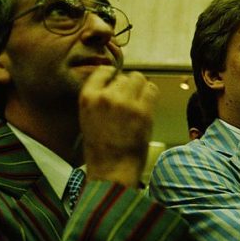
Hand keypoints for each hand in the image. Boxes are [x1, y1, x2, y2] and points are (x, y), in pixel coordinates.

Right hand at [79, 66, 157, 187]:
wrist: (111, 170)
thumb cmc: (100, 149)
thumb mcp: (88, 118)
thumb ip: (99, 99)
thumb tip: (117, 83)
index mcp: (87, 97)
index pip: (103, 71)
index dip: (113, 76)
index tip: (117, 84)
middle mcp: (106, 96)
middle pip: (124, 76)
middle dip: (128, 86)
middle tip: (130, 100)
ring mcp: (125, 103)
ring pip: (139, 79)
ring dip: (140, 88)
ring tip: (139, 102)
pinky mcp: (143, 111)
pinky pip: (152, 89)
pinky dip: (151, 94)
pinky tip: (147, 104)